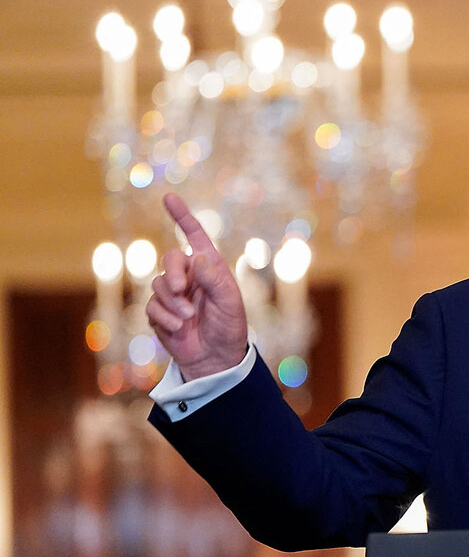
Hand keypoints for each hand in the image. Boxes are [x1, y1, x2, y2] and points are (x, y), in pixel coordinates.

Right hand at [146, 194, 248, 380]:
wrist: (216, 358)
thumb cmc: (228, 327)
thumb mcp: (229, 302)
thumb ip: (214, 279)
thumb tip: (195, 257)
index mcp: (209, 267)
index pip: (195, 236)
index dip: (182, 217)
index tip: (169, 198)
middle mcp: (189, 276)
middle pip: (170, 259)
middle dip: (174, 273)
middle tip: (182, 289)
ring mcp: (173, 294)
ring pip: (158, 284)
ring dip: (173, 303)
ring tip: (188, 319)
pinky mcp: (159, 312)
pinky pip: (152, 307)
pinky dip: (165, 318)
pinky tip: (178, 329)